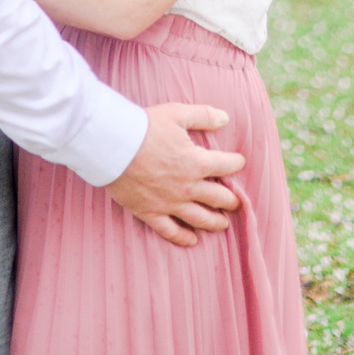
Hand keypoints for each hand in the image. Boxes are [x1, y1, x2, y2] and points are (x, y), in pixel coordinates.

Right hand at [106, 104, 245, 245]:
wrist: (113, 147)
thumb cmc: (145, 127)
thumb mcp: (177, 113)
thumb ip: (203, 116)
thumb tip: (225, 118)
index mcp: (196, 162)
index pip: (225, 165)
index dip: (235, 163)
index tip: (239, 163)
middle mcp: (187, 187)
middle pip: (217, 197)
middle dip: (230, 200)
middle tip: (237, 203)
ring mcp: (169, 203)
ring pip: (198, 218)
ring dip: (214, 222)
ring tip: (223, 224)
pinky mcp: (150, 213)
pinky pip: (170, 230)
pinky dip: (183, 237)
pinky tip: (192, 241)